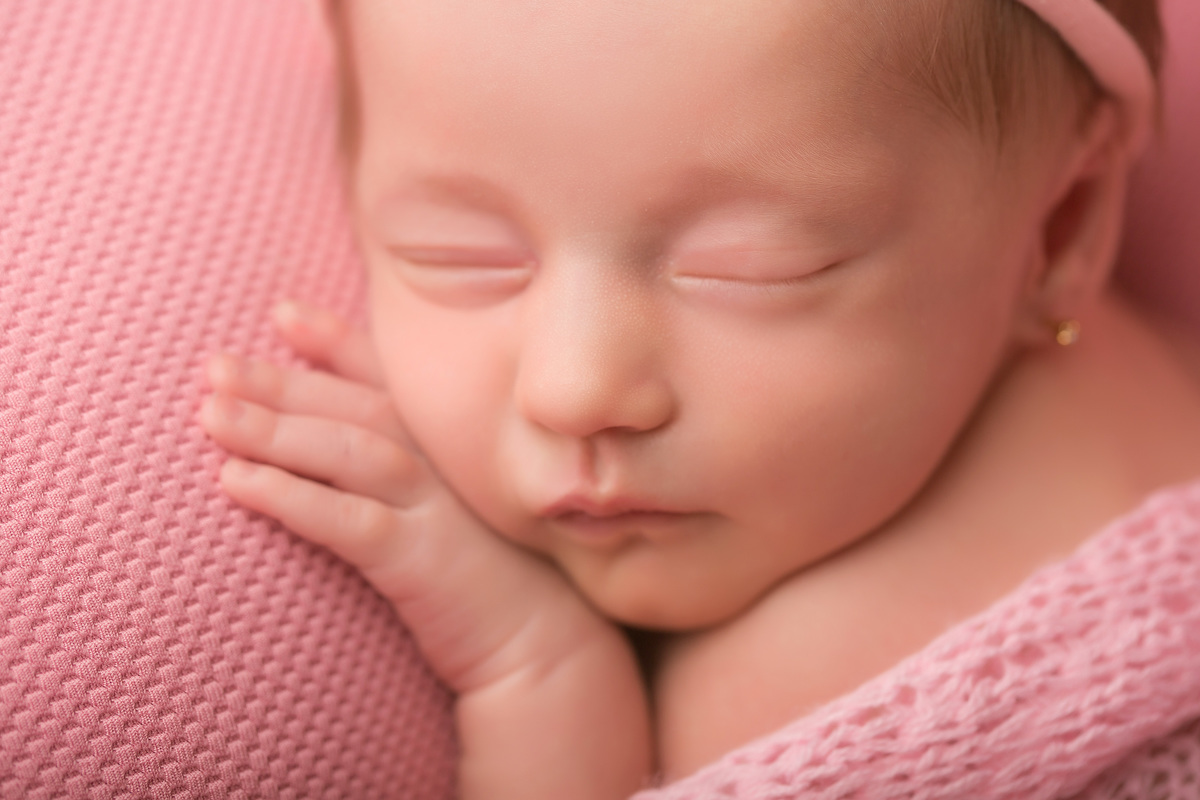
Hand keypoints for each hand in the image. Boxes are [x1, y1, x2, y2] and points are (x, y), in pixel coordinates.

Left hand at [199, 300, 652, 797]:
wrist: (549, 649)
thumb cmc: (498, 582)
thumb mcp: (463, 513)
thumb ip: (423, 477)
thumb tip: (354, 458)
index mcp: (453, 449)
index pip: (388, 382)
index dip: (337, 343)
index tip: (284, 316)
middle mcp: (446, 465)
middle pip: (356, 405)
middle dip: (283, 380)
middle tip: (215, 365)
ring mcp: (437, 508)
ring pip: (348, 450)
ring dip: (275, 428)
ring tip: (210, 415)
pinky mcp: (423, 559)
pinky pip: (347, 520)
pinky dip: (290, 496)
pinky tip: (236, 484)